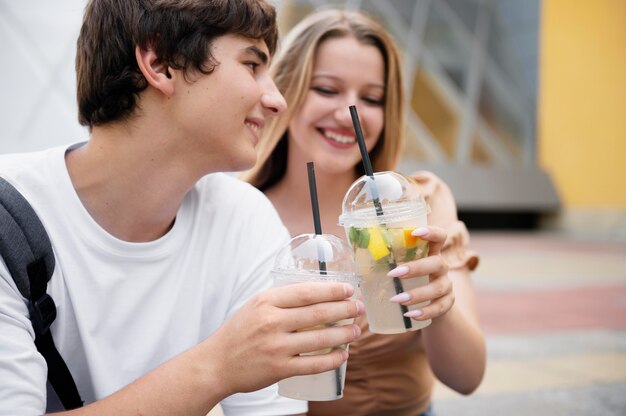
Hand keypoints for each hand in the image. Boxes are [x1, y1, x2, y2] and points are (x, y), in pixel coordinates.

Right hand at [206, 282, 362, 394]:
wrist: (216, 364)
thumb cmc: (238, 332)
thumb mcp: (255, 306)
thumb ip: (281, 299)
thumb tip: (315, 293)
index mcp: (266, 302)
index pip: (306, 292)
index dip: (332, 290)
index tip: (348, 290)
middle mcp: (271, 322)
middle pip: (318, 313)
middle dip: (344, 309)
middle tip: (358, 308)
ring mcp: (276, 347)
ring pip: (319, 338)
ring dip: (343, 334)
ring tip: (355, 331)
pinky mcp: (279, 369)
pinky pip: (313, 364)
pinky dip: (331, 360)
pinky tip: (342, 355)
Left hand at [387, 226, 452, 321]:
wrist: (434, 304)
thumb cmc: (411, 280)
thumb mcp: (404, 268)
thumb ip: (388, 260)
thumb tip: (356, 253)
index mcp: (431, 253)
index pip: (439, 236)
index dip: (431, 232)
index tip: (415, 232)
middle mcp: (442, 267)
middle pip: (437, 263)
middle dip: (416, 268)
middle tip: (394, 274)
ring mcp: (447, 285)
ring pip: (438, 288)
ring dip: (417, 294)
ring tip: (397, 299)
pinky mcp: (448, 302)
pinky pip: (440, 307)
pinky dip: (426, 312)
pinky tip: (411, 315)